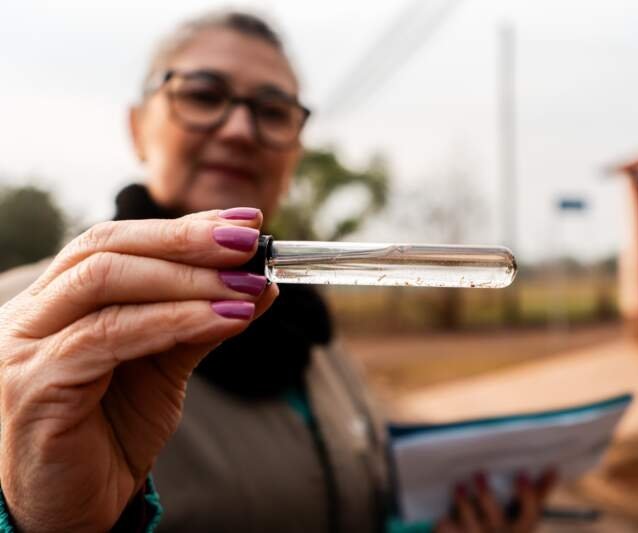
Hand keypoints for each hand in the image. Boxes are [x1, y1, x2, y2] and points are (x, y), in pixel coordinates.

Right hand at [0, 209, 276, 531]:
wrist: (75, 508)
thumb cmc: (113, 431)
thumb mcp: (166, 365)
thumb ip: (202, 321)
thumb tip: (262, 283)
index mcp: (60, 299)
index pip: (118, 239)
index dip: (183, 226)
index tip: (246, 221)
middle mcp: (33, 314)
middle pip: (107, 248)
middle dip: (186, 240)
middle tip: (248, 243)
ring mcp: (25, 347)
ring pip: (106, 283)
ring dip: (188, 280)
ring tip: (247, 286)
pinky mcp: (35, 385)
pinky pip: (108, 337)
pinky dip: (173, 321)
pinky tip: (223, 320)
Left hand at [435, 470, 556, 532]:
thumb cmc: (509, 525)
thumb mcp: (524, 513)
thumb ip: (538, 492)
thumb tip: (553, 468)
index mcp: (521, 527)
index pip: (529, 513)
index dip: (527, 494)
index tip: (522, 472)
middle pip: (494, 516)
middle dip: (485, 495)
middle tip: (478, 472)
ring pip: (470, 522)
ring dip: (463, 503)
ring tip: (458, 485)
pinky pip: (450, 530)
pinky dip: (446, 522)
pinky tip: (443, 513)